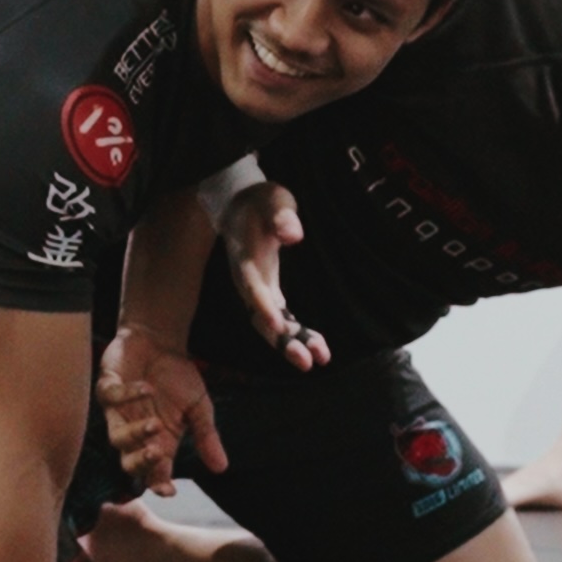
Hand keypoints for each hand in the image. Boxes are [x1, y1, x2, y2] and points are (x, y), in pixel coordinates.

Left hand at [97, 322, 227, 495]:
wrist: (161, 340)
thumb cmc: (178, 375)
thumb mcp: (198, 406)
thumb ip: (206, 436)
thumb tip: (222, 468)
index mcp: (159, 441)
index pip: (155, 472)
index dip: (159, 484)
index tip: (169, 491)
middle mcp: (136, 432)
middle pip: (129, 463)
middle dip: (141, 463)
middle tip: (158, 453)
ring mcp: (119, 412)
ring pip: (117, 438)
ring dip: (135, 434)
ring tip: (155, 423)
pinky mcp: (107, 388)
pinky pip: (111, 399)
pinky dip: (128, 396)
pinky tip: (146, 388)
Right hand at [223, 182, 329, 370]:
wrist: (242, 207)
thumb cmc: (260, 201)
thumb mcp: (272, 199)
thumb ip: (281, 215)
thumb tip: (293, 234)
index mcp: (245, 258)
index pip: (252, 286)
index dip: (263, 306)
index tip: (279, 325)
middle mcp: (247, 281)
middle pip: (260, 316)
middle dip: (282, 340)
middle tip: (305, 362)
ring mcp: (256, 291)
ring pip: (271, 324)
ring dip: (292, 343)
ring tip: (319, 360)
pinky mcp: (267, 294)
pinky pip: (281, 319)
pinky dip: (297, 334)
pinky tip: (318, 348)